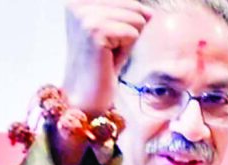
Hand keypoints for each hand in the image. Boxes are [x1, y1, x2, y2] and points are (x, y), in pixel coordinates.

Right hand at [63, 0, 153, 114]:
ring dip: (127, 41)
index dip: (126, 23)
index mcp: (78, 1)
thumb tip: (150, 12)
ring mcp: (84, 17)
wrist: (87, 93)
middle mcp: (77, 4)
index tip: (106, 41)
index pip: (126, 0)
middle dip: (128, 31)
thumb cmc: (102, 63)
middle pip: (132, 6)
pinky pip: (132, 33)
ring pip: (135, 19)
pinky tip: (108, 59)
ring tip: (108, 53)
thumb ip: (130, 15)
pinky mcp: (95, 31)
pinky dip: (126, 49)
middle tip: (108, 49)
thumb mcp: (116, 32)